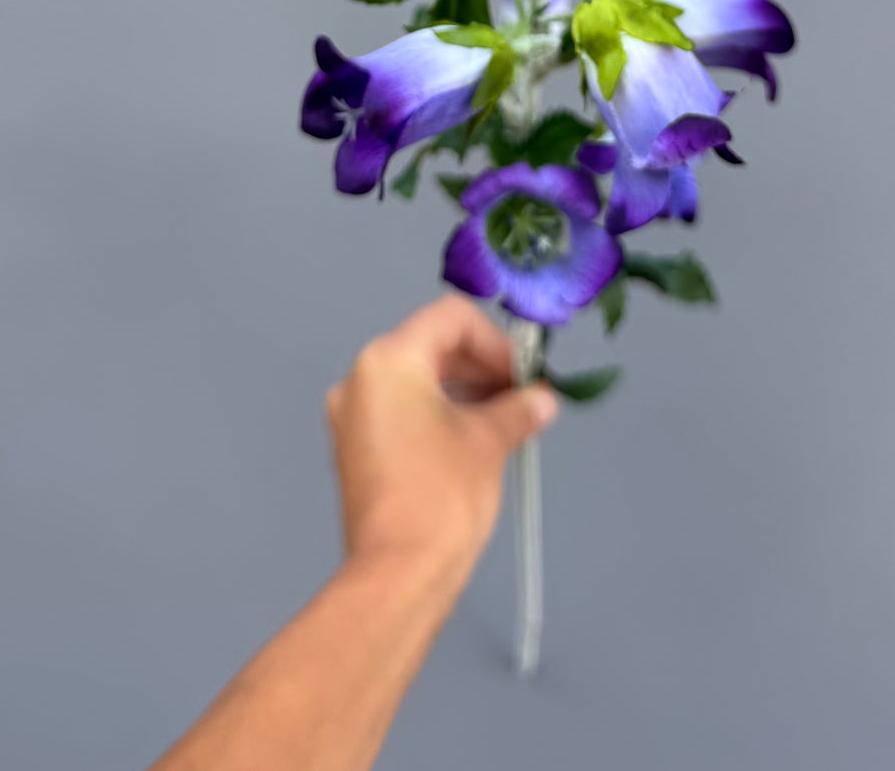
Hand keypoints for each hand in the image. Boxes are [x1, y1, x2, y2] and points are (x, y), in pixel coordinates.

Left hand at [325, 295, 558, 585]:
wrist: (398, 574)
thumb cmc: (442, 496)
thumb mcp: (488, 441)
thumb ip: (518, 409)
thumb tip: (542, 400)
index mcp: (389, 361)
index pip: (451, 319)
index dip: (496, 341)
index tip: (524, 375)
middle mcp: (361, 378)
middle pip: (432, 346)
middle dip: (482, 368)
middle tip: (522, 397)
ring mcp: (352, 416)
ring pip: (417, 381)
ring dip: (464, 392)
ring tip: (505, 422)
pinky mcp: (355, 450)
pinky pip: (402, 412)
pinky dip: (439, 415)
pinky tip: (474, 441)